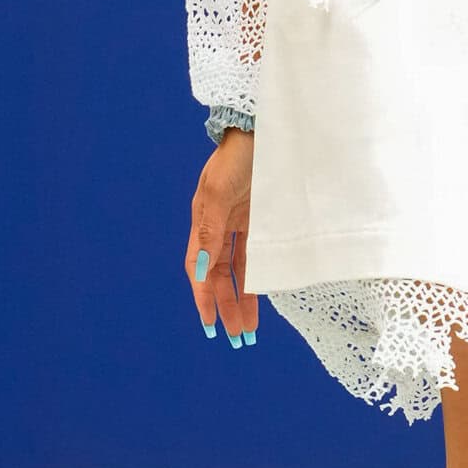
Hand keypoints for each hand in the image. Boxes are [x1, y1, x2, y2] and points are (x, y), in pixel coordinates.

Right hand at [186, 129, 259, 344]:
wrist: (268, 129)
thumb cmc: (241, 155)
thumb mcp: (221, 190)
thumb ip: (210, 229)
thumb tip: (200, 270)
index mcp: (204, 218)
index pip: (199, 268)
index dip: (203, 296)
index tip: (210, 324)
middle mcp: (220, 224)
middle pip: (219, 275)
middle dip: (225, 307)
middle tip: (237, 338)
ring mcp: (242, 222)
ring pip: (238, 271)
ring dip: (242, 300)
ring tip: (249, 331)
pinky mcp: (262, 219)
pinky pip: (256, 256)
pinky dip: (257, 278)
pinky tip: (262, 297)